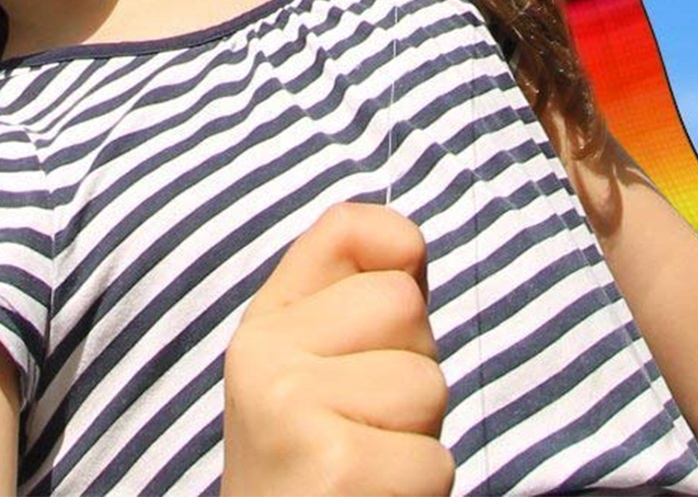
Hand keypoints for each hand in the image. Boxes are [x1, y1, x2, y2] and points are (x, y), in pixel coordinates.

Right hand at [220, 201, 453, 496]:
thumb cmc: (315, 465)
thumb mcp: (312, 370)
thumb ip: (351, 299)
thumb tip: (409, 243)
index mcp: (262, 323)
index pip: (348, 227)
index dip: (396, 248)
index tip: (395, 290)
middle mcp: (264, 354)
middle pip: (405, 306)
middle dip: (413, 369)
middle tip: (368, 422)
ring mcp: (292, 406)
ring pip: (428, 383)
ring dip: (420, 436)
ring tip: (370, 463)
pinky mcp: (334, 465)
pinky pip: (435, 455)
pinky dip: (419, 489)